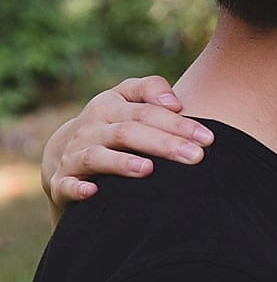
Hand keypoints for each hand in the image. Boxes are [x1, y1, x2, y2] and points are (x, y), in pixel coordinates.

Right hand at [43, 75, 212, 207]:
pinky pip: (67, 184)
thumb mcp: (126, 99)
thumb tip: (175, 102)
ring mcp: (75, 154)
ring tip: (148, 169)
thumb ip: (151, 90)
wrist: (64, 152)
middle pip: (128, 132)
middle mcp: (91, 128)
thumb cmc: (111, 124)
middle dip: (163, 144)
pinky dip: (77, 188)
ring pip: (97, 156)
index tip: (208, 138)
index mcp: (110, 106)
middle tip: (195, 157)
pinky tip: (92, 191)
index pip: (146, 111)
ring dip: (122, 163)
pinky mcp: (63, 180)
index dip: (177, 123)